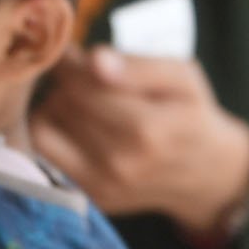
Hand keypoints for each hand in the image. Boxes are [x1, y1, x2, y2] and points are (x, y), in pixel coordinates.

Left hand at [35, 50, 248, 245]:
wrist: (204, 172)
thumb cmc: (191, 115)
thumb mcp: (183, 78)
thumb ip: (140, 66)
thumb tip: (95, 60)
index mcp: (147, 130)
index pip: (84, 85)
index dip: (71, 63)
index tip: (72, 52)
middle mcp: (120, 164)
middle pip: (63, 105)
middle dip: (66, 82)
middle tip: (80, 74)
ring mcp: (100, 186)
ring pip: (44, 129)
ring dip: (54, 106)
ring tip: (76, 98)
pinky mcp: (88, 196)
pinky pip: (44, 156)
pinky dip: (50, 133)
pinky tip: (72, 123)